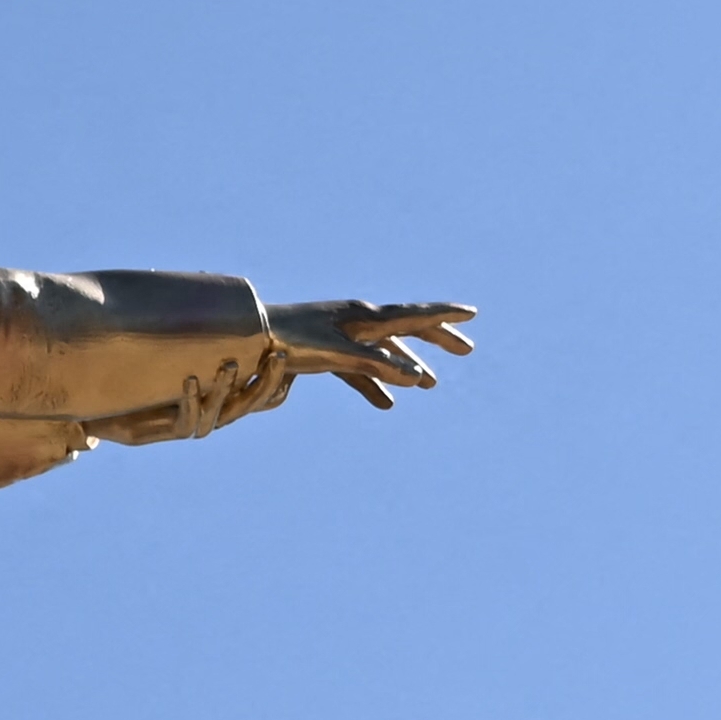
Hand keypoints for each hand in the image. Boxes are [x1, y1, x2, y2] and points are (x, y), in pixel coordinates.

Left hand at [263, 299, 470, 409]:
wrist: (248, 338)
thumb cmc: (289, 342)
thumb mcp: (337, 355)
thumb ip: (377, 365)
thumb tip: (417, 377)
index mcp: (363, 317)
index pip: (412, 315)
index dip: (444, 316)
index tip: (472, 314)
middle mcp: (357, 321)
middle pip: (406, 328)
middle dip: (437, 339)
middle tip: (466, 350)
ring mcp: (342, 336)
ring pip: (385, 351)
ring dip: (409, 367)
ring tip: (432, 386)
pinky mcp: (325, 352)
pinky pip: (360, 369)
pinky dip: (375, 384)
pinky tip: (387, 405)